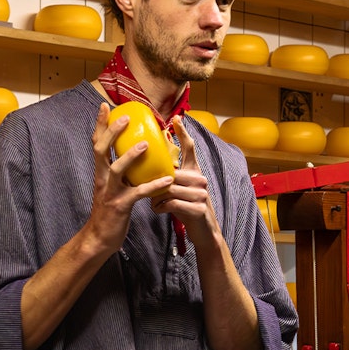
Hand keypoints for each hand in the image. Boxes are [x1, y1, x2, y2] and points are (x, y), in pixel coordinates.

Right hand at [85, 103, 172, 253]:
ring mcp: (110, 193)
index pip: (97, 144)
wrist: (99, 238)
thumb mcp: (111, 188)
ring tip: (145, 145)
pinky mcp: (121, 206)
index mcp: (100, 173)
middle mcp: (102, 179)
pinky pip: (138, 193)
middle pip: (101, 150)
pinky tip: (168, 179)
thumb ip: (120, 172)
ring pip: (117, 169)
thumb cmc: (109, 211)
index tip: (106, 106)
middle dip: (112, 132)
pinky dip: (153, 185)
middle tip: (125, 118)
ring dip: (130, 155)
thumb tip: (135, 155)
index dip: (100, 125)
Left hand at [149, 115, 218, 242]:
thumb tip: (145, 165)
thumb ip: (168, 177)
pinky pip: (171, 203)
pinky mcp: (198, 209)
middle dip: (155, 182)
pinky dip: (160, 207)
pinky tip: (158, 210)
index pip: (190, 148)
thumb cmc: (185, 208)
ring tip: (153, 201)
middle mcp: (200, 179)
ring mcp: (201, 194)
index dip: (183, 132)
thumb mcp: (177, 189)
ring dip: (156, 196)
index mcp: (194, 171)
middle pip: (172, 172)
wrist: (203, 232)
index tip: (175, 117)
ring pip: (169, 188)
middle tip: (145, 187)